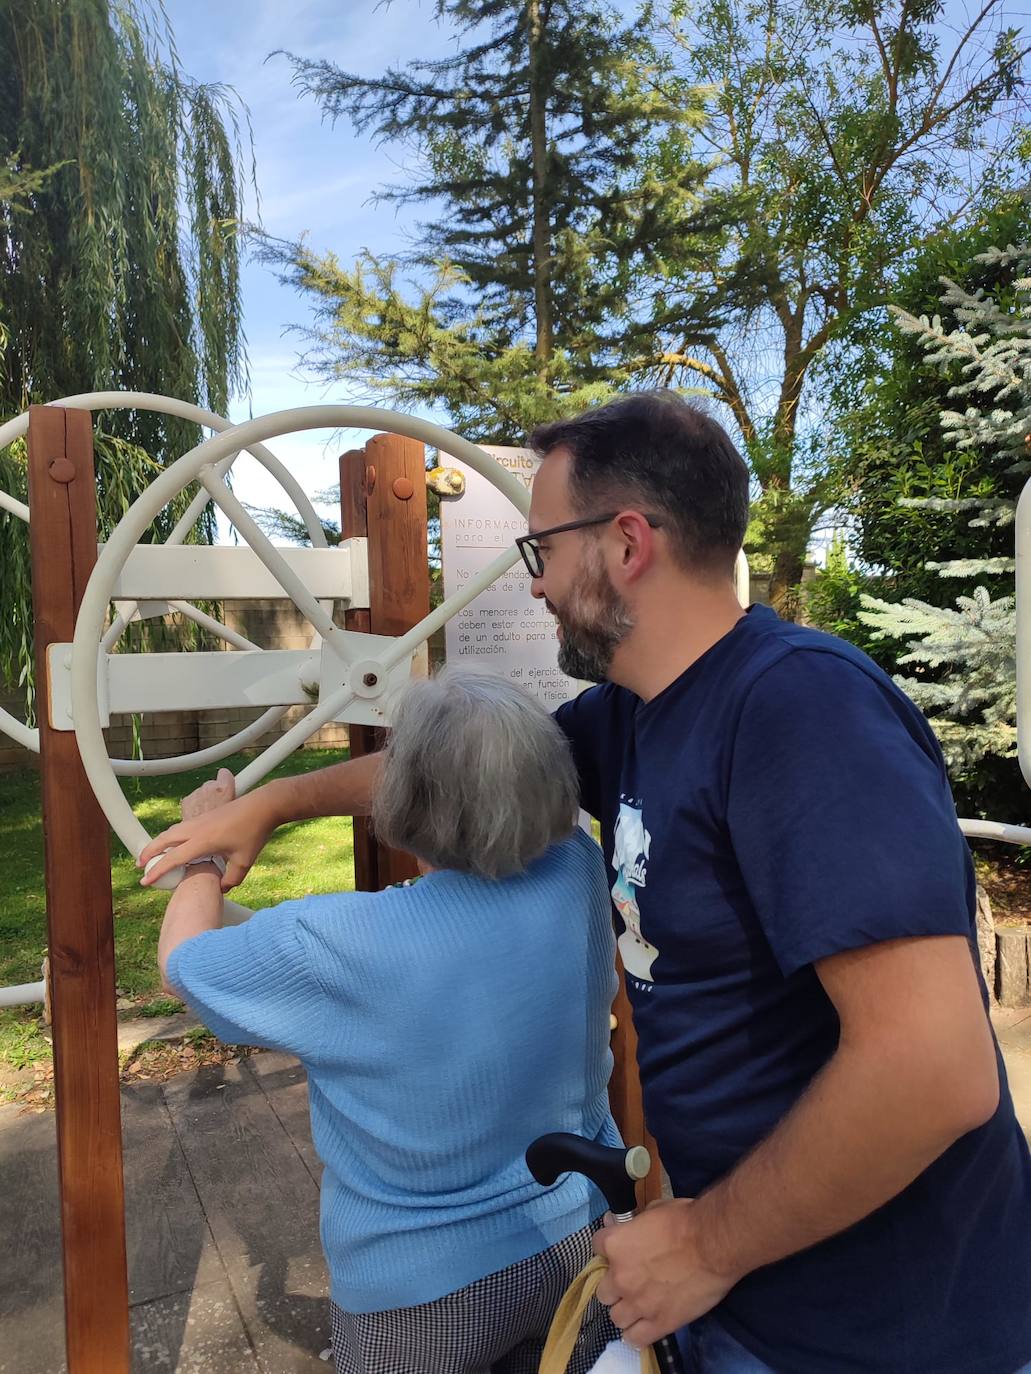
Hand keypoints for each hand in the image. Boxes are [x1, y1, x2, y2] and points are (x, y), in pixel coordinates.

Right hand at [140, 773, 275, 890]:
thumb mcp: (244, 862)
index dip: (157, 871)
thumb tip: (221, 889)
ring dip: (158, 842)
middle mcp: (196, 829)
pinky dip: (170, 836)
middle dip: (148, 853)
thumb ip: (231, 879)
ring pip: (171, 831)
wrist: (263, 805)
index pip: (173, 858)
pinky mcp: (204, 816)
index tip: (145, 881)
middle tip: (139, 866)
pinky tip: (174, 843)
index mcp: (203, 841)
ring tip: (152, 854)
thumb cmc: (254, 832)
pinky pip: (181, 827)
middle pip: (163, 840)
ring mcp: (199, 820)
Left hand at [593, 1198, 737, 1349]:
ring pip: (616, 1317)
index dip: (611, 1249)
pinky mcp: (658, 1323)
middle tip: (633, 1281)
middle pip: (603, 1290)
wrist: (713, 1244)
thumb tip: (614, 1223)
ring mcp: (638, 1303)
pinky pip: (635, 1339)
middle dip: (615, 1285)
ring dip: (626, 1310)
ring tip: (641, 1305)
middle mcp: (619, 1277)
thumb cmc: (685, 1221)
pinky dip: (636, 1334)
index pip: (597, 1247)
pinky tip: (645, 1326)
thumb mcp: (653, 1210)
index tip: (623, 1250)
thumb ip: (631, 1224)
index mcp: (615, 1245)